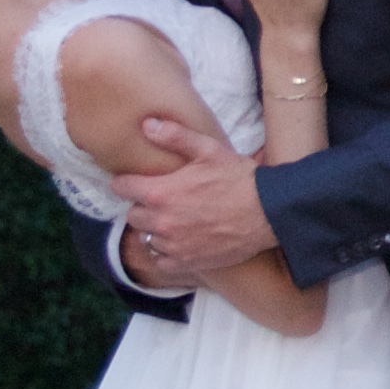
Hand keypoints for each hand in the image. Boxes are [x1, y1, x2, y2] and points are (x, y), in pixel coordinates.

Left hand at [117, 115, 278, 276]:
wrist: (268, 213)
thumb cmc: (239, 179)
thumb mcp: (209, 150)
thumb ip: (174, 137)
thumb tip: (146, 125)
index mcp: (159, 193)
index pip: (121, 187)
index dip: (127, 182)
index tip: (137, 181)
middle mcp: (160, 222)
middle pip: (133, 215)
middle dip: (143, 206)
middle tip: (163, 201)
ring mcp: (173, 245)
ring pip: (147, 238)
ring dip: (156, 230)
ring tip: (175, 222)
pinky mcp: (187, 262)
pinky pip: (161, 261)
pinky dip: (167, 253)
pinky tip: (181, 243)